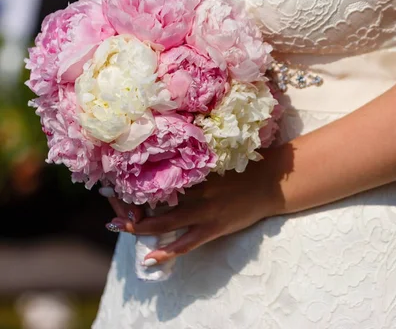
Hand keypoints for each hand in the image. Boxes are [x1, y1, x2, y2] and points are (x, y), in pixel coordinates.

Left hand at [105, 156, 285, 265]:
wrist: (271, 182)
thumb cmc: (246, 166)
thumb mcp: (220, 155)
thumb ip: (197, 157)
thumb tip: (175, 151)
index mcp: (196, 171)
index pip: (158, 174)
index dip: (136, 178)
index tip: (118, 176)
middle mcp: (195, 191)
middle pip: (154, 199)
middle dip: (131, 203)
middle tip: (111, 203)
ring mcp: (203, 211)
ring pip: (164, 223)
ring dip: (140, 227)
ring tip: (121, 227)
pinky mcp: (213, 228)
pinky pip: (185, 244)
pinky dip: (167, 251)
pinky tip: (150, 257)